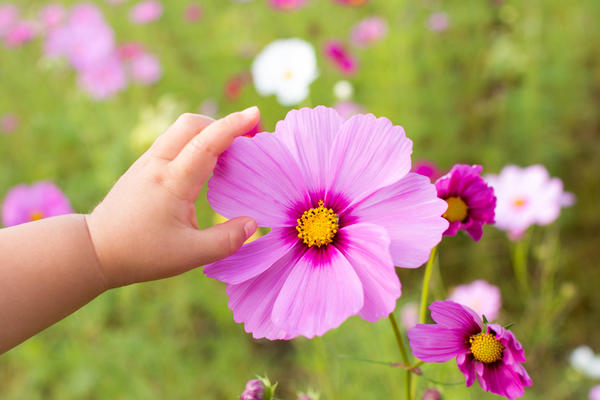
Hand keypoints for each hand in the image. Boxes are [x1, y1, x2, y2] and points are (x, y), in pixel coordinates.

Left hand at [86, 107, 259, 288]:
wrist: (95, 249)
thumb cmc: (142, 254)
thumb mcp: (189, 255)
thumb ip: (225, 240)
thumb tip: (252, 223)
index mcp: (172, 181)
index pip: (207, 142)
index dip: (233, 125)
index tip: (256, 113)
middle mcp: (158, 164)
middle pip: (192, 124)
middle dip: (222, 125)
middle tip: (245, 142)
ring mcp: (147, 162)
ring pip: (180, 130)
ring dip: (208, 133)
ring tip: (229, 157)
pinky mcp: (143, 167)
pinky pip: (173, 142)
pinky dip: (195, 143)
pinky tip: (205, 168)